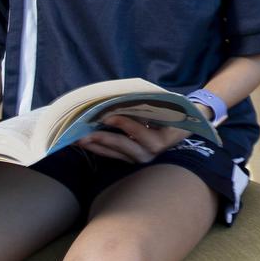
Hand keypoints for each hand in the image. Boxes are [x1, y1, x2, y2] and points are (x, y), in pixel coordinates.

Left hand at [76, 114, 191, 163]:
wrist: (180, 131)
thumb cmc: (172, 115)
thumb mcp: (166, 109)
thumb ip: (148, 106)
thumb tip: (124, 99)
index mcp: (161, 140)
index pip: (140, 132)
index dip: (125, 124)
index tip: (109, 116)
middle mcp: (150, 153)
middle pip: (123, 145)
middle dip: (103, 138)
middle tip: (85, 134)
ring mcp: (140, 158)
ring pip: (115, 152)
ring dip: (96, 145)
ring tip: (79, 139)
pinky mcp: (131, 160)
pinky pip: (113, 155)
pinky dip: (99, 148)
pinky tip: (87, 143)